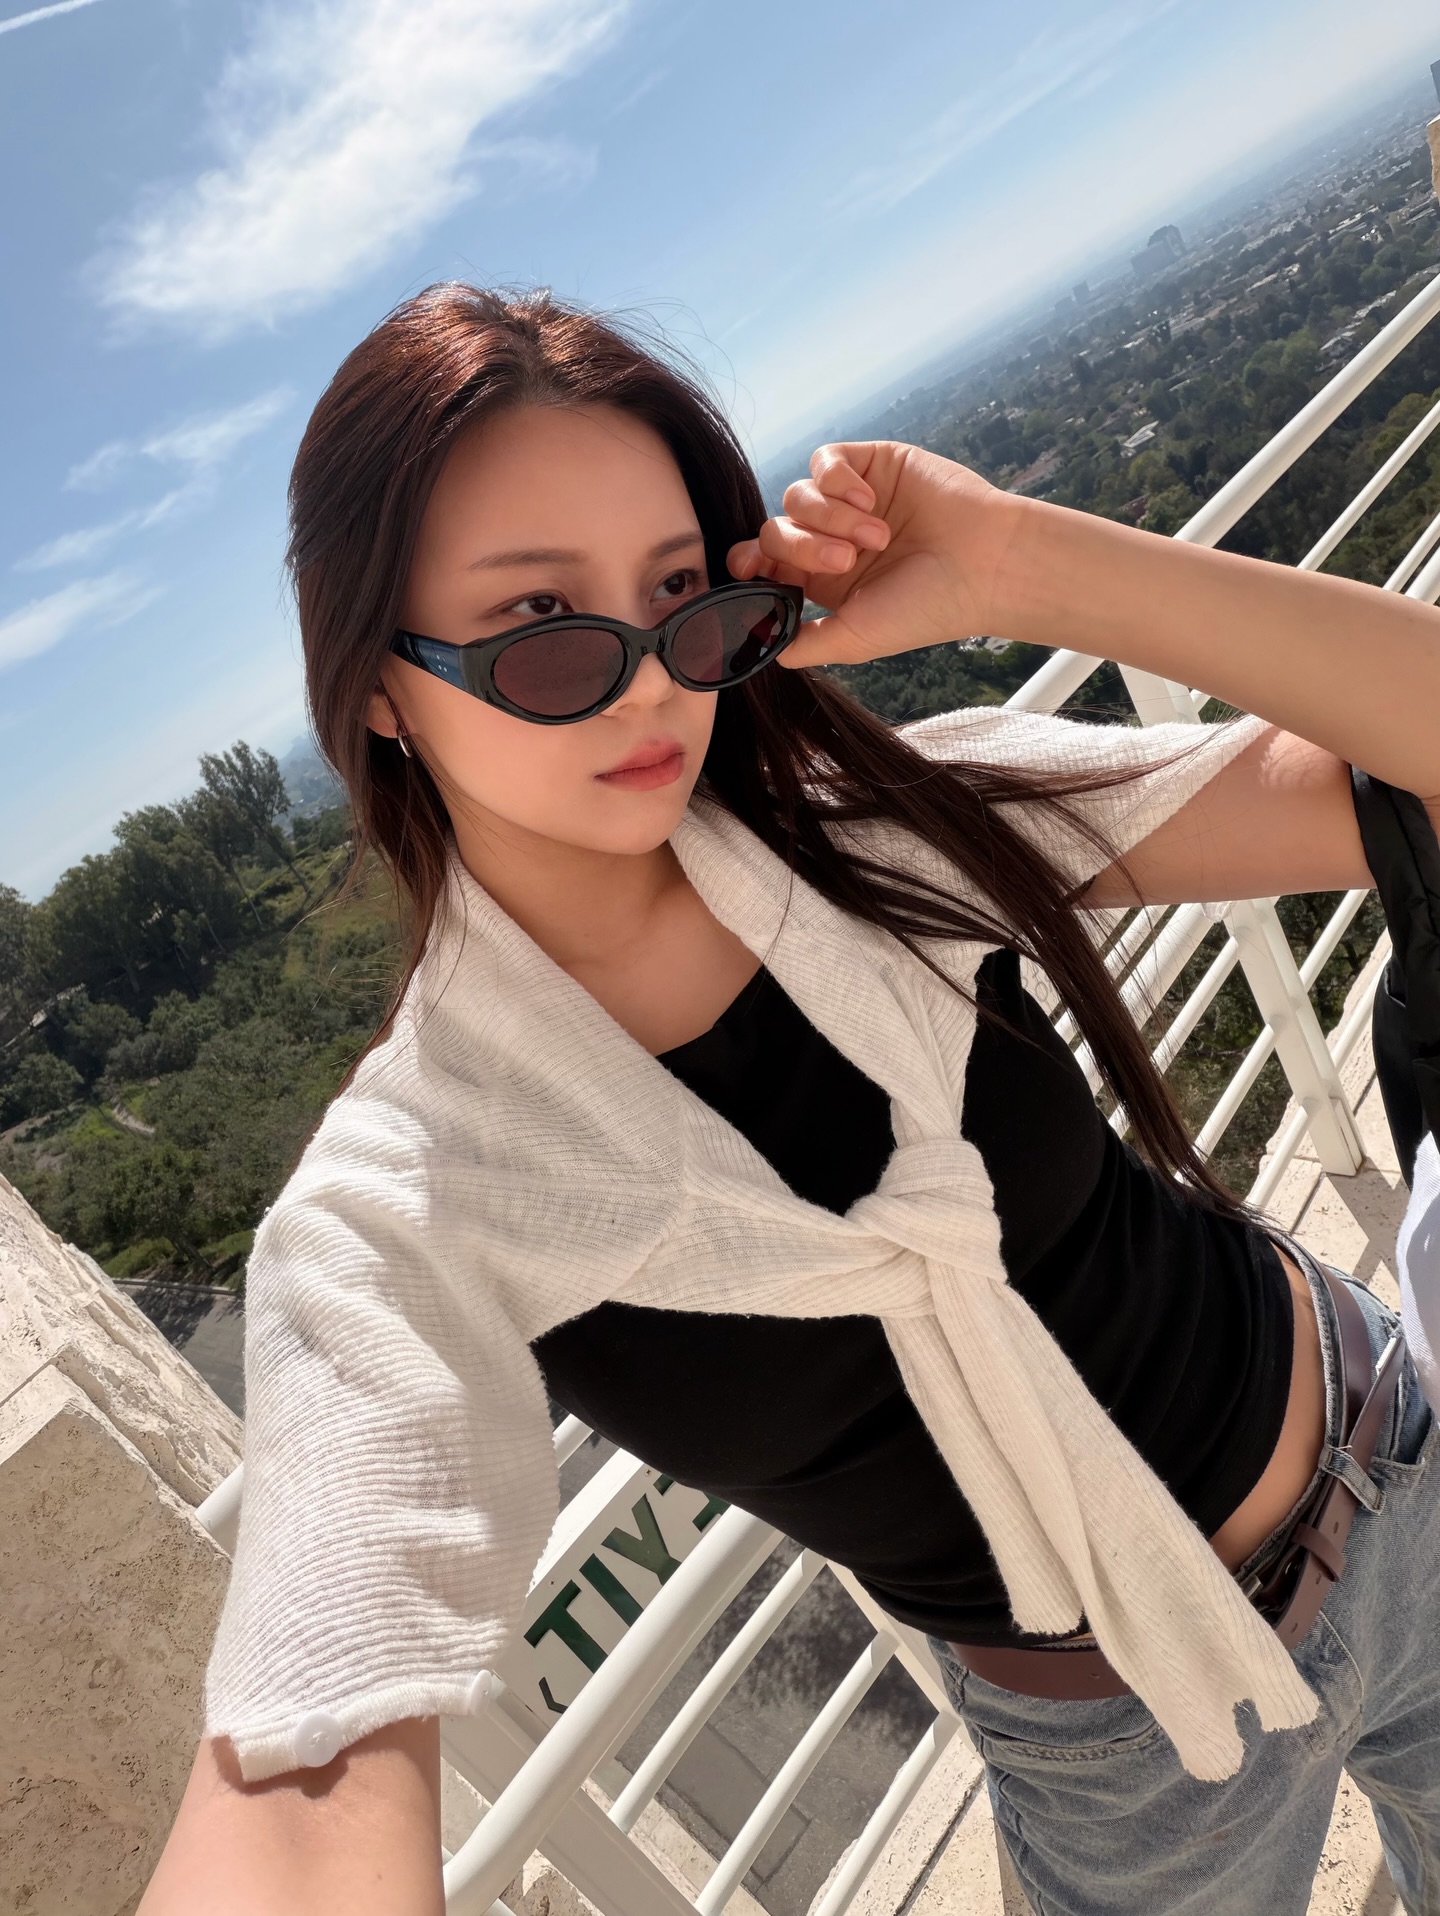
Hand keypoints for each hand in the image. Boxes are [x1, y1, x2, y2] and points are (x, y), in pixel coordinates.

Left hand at [726, 441, 1020, 669]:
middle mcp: (832, 537)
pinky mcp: (870, 464)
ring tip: (876, 537)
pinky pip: (825, 460)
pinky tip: (871, 503)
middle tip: (845, 561)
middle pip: (776, 529)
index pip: (765, 563)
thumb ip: (802, 643)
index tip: (748, 567)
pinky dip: (838, 482)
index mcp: (824, 580)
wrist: (983, 565)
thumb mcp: (855, 639)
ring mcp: (850, 499)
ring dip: (829, 518)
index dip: (748, 562)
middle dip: (800, 546)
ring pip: (797, 495)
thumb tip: (759, 646)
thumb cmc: (926, 608)